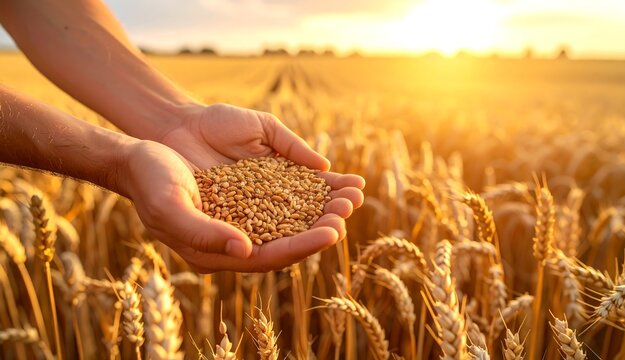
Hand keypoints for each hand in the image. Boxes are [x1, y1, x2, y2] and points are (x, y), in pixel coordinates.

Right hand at [121, 138, 363, 272]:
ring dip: (324, 206)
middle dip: (322, 224)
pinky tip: (335, 176)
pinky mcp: (251, 188)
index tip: (333, 232)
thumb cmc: (150, 180)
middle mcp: (238, 235)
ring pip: (294, 215)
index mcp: (219, 251)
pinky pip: (288, 191)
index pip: (270, 256)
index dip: (302, 245)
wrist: (141, 151)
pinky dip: (312, 186)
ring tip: (354, 192)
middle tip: (350, 209)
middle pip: (289, 237)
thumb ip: (203, 234)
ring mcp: (247, 212)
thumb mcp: (170, 206)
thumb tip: (246, 250)